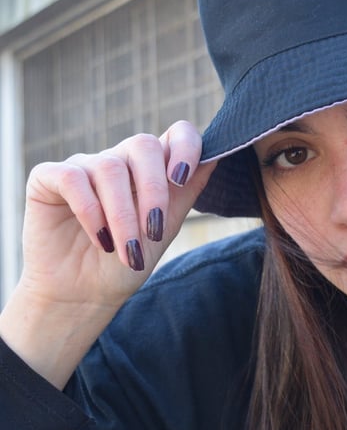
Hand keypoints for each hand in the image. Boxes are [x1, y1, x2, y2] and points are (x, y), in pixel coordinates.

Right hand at [0, 121, 217, 386]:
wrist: (84, 295)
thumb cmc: (126, 263)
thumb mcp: (164, 229)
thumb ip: (186, 193)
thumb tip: (217, 156)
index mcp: (151, 169)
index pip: (176, 134)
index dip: (186, 146)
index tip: (182, 178)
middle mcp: (118, 161)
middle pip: (143, 145)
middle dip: (154, 191)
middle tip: (153, 234)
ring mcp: (83, 166)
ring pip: (109, 168)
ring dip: (123, 215)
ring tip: (126, 251)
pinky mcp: (47, 178)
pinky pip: (72, 178)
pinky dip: (90, 211)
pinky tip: (101, 239)